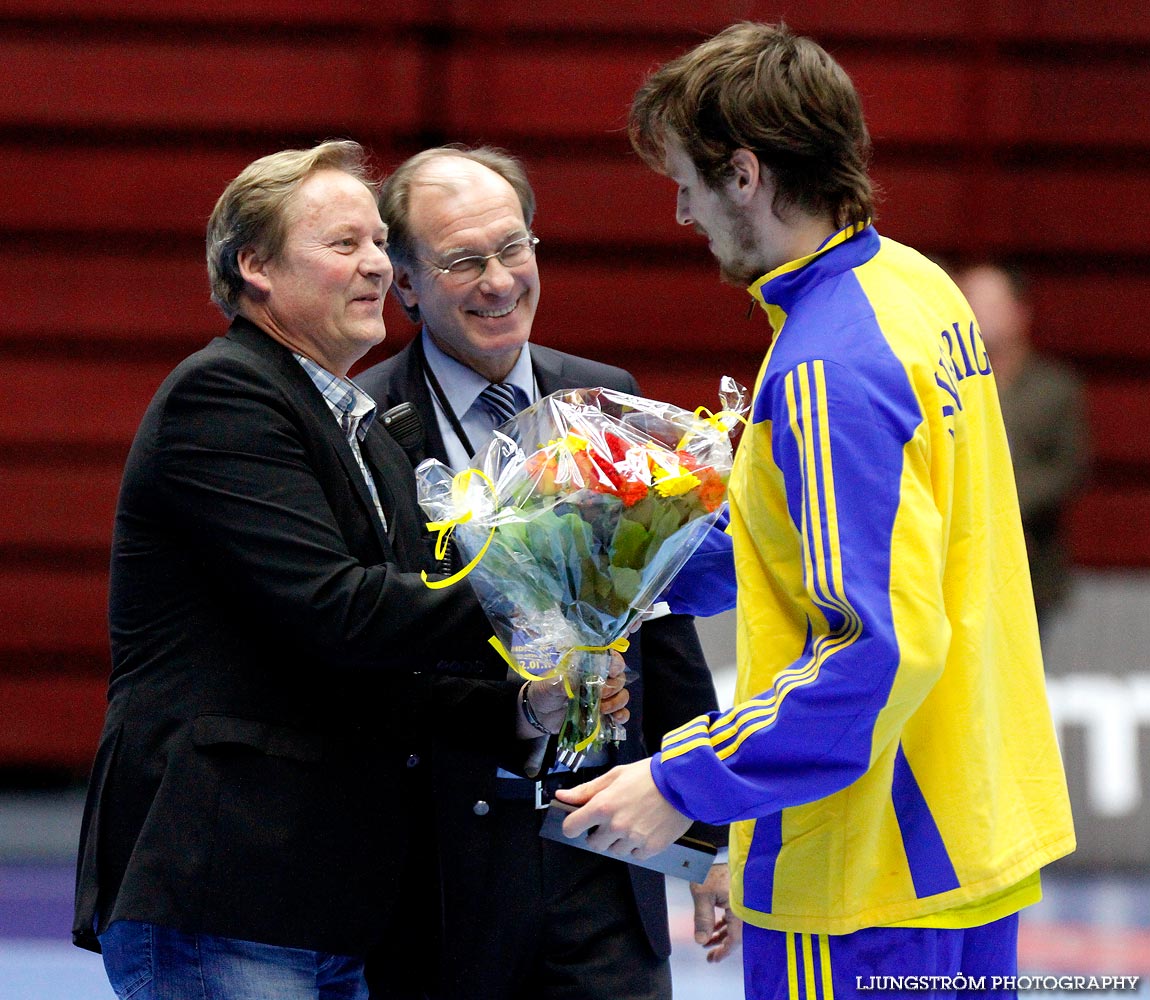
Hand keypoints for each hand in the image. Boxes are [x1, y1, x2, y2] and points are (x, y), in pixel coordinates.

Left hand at [518, 650, 629, 737]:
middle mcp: (599, 679)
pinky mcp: (603, 714)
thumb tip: (574, 682)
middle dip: (613, 687)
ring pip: (622, 695)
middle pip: (619, 678)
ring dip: (616, 702)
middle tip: (599, 694)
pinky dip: (621, 716)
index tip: (611, 671)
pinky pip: (622, 714)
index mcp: (588, 665)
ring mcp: (603, 697)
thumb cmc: (545, 691)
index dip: (615, 662)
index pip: (609, 657)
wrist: (539, 714)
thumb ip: (561, 681)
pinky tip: (614, 719)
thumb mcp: (549, 684)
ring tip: (602, 709)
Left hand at [552, 758, 691, 858]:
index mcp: (602, 806)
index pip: (571, 827)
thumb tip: (562, 797)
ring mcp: (633, 839)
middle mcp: (615, 826)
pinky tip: (645, 828)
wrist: (683, 783)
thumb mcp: (615, 775)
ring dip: (620, 840)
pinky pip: (635, 855)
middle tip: (613, 819)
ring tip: (634, 821)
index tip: (579, 823)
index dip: (573, 825)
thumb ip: (586, 789)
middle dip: (599, 834)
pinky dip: (637, 846)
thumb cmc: (649, 776)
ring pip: (615, 850)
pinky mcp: (650, 848)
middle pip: (594, 844)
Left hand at [690, 863, 741, 962]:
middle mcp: (745, 908)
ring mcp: (743, 902)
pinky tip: (714, 927)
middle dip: (722, 946)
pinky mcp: (739, 896)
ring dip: (721, 934)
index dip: (723, 951)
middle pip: (736, 934)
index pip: (735, 939)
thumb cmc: (710, 869)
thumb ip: (702, 919)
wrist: (713, 850)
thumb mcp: (702, 895)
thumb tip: (701, 941)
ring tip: (708, 941)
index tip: (713, 959)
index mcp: (740, 909)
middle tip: (709, 955)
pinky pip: (733, 915)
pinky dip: (724, 923)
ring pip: (734, 925)